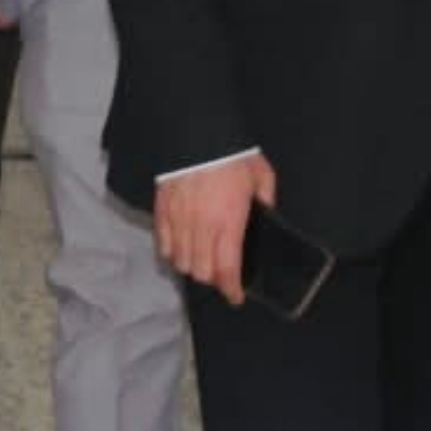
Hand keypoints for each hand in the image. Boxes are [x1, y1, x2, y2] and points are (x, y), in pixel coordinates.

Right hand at [154, 153, 273, 304]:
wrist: (195, 133)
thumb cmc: (230, 154)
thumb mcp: (260, 174)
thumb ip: (266, 197)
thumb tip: (267, 212)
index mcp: (229, 222)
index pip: (227, 269)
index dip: (231, 289)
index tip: (235, 296)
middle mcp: (202, 227)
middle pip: (202, 271)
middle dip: (213, 279)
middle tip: (221, 276)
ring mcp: (180, 221)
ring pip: (182, 261)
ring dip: (192, 267)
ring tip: (201, 263)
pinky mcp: (162, 211)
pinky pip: (164, 243)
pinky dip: (172, 253)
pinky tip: (179, 251)